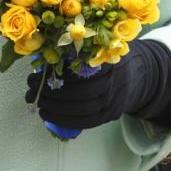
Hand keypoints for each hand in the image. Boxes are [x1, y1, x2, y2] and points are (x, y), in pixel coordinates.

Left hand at [25, 40, 170, 131]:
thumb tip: (45, 50)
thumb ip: (81, 49)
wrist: (140, 77)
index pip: (78, 75)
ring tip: (37, 103)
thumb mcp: (101, 48)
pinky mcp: (108, 117)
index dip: (54, 77)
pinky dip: (63, 120)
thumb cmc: (112, 59)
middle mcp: (112, 87)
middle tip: (30, 90)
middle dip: (50, 94)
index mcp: (109, 65)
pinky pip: (84, 123)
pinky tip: (49, 115)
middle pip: (77, 95)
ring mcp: (111, 104)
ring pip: (79, 111)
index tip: (35, 75)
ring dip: (53, 109)